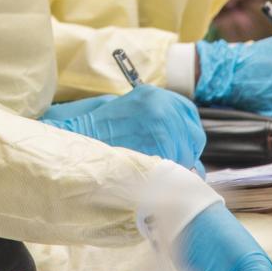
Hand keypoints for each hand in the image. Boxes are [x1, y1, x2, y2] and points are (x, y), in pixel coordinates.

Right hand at [41, 86, 207, 172]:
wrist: (78, 140)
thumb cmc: (98, 130)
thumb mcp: (129, 111)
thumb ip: (156, 120)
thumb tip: (182, 145)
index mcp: (155, 94)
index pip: (189, 113)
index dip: (189, 132)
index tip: (185, 144)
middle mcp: (162, 106)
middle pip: (193, 134)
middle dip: (186, 151)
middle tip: (172, 162)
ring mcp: (162, 125)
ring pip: (186, 153)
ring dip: (176, 165)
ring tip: (155, 170)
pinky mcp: (160, 146)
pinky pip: (175, 166)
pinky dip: (168, 175)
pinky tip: (153, 176)